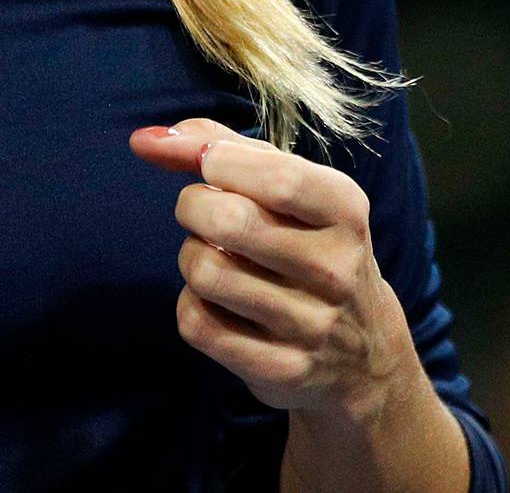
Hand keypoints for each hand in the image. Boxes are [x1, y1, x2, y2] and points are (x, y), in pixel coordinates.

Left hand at [129, 117, 423, 418]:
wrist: (364, 354)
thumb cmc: (308, 243)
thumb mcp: (292, 187)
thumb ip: (223, 147)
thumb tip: (146, 140)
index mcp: (345, 210)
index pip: (275, 176)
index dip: (216, 160)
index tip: (204, 162)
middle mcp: (335, 268)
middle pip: (227, 221)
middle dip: (192, 206)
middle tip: (201, 212)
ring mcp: (312, 325)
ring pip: (205, 272)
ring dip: (190, 257)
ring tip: (213, 258)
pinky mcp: (282, 370)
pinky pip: (197, 324)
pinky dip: (190, 305)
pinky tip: (215, 302)